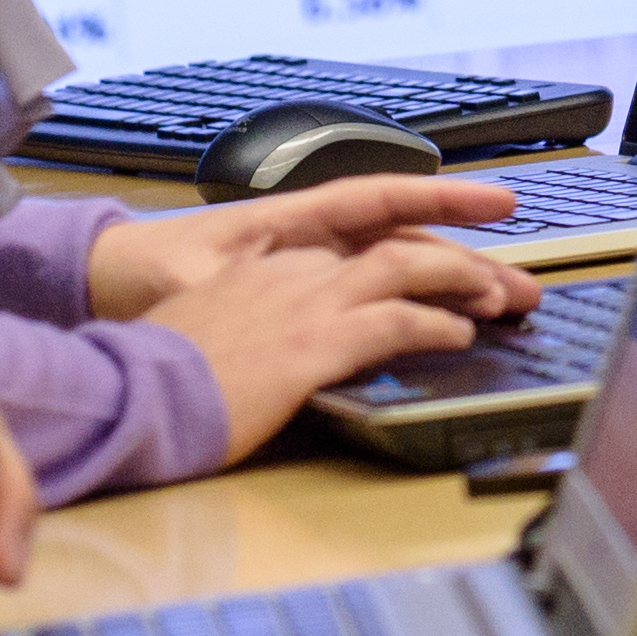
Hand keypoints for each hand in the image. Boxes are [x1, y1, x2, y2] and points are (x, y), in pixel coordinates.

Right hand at [92, 181, 542, 457]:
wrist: (129, 393)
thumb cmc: (162, 374)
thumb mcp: (214, 332)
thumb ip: (259, 324)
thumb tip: (283, 345)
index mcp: (270, 264)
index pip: (361, 242)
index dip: (413, 252)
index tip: (447, 263)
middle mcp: (295, 269)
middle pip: (396, 248)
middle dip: (459, 261)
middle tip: (507, 282)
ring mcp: (307, 300)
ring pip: (407, 269)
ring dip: (463, 281)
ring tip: (500, 299)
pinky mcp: (314, 340)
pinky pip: (396, 320)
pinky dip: (436, 324)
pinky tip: (460, 336)